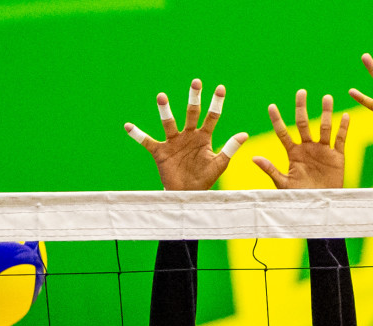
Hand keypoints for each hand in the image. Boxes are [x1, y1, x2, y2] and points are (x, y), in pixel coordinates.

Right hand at [125, 79, 247, 190]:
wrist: (187, 195)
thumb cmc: (204, 179)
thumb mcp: (219, 164)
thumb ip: (230, 148)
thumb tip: (245, 134)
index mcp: (204, 137)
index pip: (212, 117)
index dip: (216, 103)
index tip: (221, 88)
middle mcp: (188, 135)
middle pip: (192, 113)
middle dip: (194, 98)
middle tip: (196, 82)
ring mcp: (174, 142)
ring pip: (169, 123)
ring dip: (165, 110)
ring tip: (161, 96)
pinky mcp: (160, 151)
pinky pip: (147, 141)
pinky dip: (138, 134)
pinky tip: (128, 126)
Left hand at [252, 90, 347, 189]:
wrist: (319, 207)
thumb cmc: (299, 196)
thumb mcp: (283, 184)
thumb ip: (270, 170)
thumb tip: (253, 158)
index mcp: (293, 153)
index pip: (283, 132)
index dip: (277, 120)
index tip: (271, 106)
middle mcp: (307, 148)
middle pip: (303, 124)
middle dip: (301, 108)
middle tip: (301, 92)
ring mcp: (323, 151)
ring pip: (324, 128)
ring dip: (326, 113)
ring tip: (326, 98)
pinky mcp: (337, 157)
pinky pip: (340, 140)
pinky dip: (343, 128)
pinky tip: (344, 116)